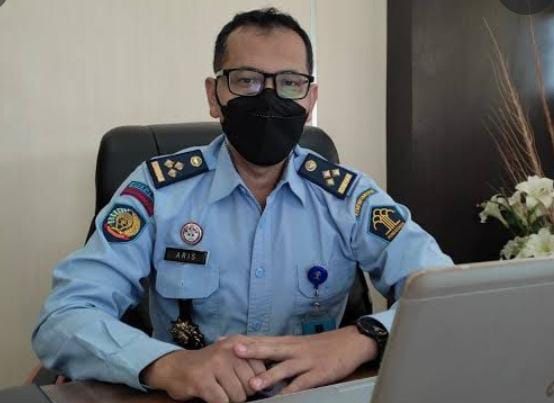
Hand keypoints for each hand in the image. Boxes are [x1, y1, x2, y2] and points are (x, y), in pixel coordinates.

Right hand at [141, 335, 265, 402]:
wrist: (175, 367)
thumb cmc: (209, 365)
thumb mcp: (231, 355)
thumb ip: (251, 361)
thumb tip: (272, 378)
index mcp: (239, 343)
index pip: (262, 369)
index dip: (255, 382)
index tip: (244, 383)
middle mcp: (229, 350)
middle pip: (251, 385)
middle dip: (242, 392)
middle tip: (228, 387)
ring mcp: (215, 364)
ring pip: (238, 395)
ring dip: (229, 399)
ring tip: (219, 390)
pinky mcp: (202, 380)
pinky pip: (222, 401)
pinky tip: (211, 395)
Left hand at [233, 326, 376, 394]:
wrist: (350, 342)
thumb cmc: (321, 346)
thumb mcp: (298, 345)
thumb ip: (279, 351)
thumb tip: (257, 357)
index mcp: (287, 342)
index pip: (261, 338)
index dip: (242, 340)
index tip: (222, 340)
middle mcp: (294, 349)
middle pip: (269, 348)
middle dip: (250, 350)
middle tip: (231, 351)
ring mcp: (306, 361)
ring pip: (284, 368)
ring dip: (268, 376)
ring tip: (252, 384)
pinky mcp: (318, 373)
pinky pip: (303, 383)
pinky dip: (292, 391)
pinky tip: (283, 397)